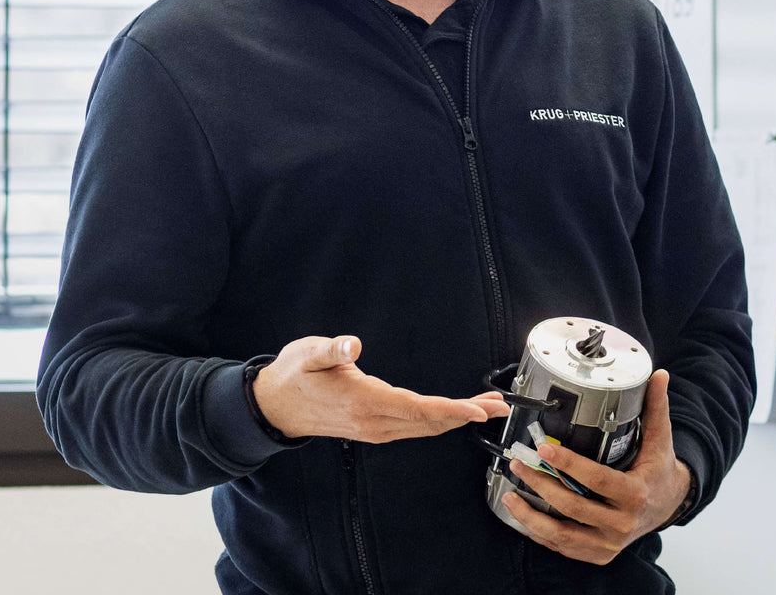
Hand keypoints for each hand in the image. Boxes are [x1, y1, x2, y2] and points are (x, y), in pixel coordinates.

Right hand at [252, 334, 507, 441]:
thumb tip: (351, 346)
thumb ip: (331, 350)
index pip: (415, 408)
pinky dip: (441, 420)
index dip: (450, 409)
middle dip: (466, 414)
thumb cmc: (294, 375)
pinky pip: (416, 428)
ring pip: (425, 427)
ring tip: (487, 408)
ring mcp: (375, 428)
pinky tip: (455, 413)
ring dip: (458, 418)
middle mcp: (373, 421)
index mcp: (362, 401)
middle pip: (429, 421)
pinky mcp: (375, 428)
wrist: (275, 407)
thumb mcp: (307, 354)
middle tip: (500, 407)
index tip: (476, 410)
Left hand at [501, 369, 690, 564]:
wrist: (668, 504)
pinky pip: (564, 546)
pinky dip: (540, 534)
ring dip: (532, 516)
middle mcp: (621, 523)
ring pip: (564, 534)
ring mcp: (609, 543)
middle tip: (519, 462)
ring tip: (510, 494)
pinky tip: (522, 516)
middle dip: (542, 484)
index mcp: (635, 494)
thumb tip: (658, 375)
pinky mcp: (598, 553)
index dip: (569, 465)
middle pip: (574, 506)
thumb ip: (656, 406)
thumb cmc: (658, 469)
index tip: (545, 448)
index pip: (597, 480)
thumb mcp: (660, 438)